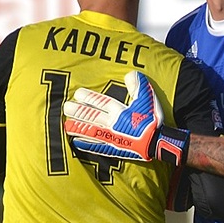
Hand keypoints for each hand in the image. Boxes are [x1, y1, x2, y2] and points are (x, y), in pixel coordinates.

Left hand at [63, 70, 189, 165]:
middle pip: (92, 116)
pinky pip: (97, 146)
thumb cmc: (152, 120)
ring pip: (91, 130)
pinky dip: (87, 145)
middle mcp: (112, 123)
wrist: (157, 142)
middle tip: (66, 107)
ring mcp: (111, 137)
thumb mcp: (148, 99)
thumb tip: (129, 74)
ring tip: (66, 125)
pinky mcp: (113, 148)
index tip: (77, 94)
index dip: (89, 98)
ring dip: (78, 127)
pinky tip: (77, 143)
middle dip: (78, 111)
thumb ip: (138, 86)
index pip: (101, 102)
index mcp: (119, 111)